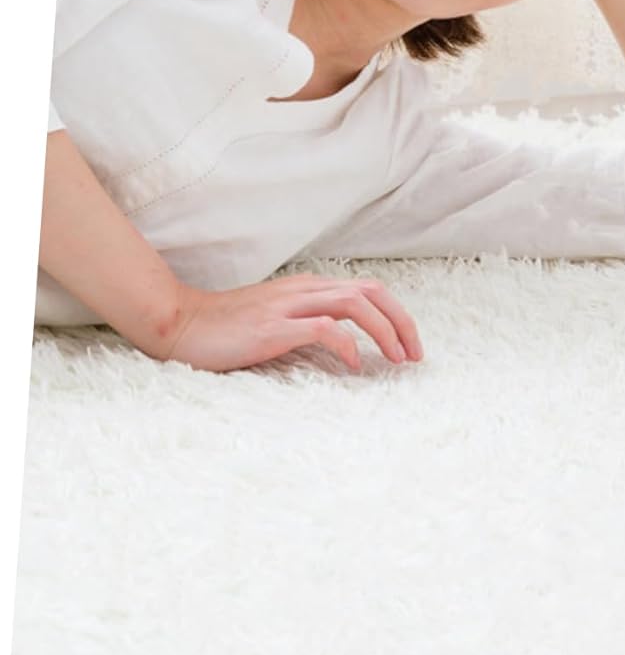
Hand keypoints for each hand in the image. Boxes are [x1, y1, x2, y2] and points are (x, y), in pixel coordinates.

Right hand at [155, 274, 423, 372]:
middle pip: (372, 293)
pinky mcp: (273, 327)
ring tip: (396, 359)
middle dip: (402, 322)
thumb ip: (310, 321)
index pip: (369, 290)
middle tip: (414, 355)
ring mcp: (289, 306)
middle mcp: (305, 291)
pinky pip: (323, 328)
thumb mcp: (279, 318)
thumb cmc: (229, 328)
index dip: (397, 315)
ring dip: (384, 331)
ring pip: (354, 304)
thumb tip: (346, 341)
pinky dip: (346, 344)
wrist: (180, 323)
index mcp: (309, 288)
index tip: (409, 346)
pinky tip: (353, 365)